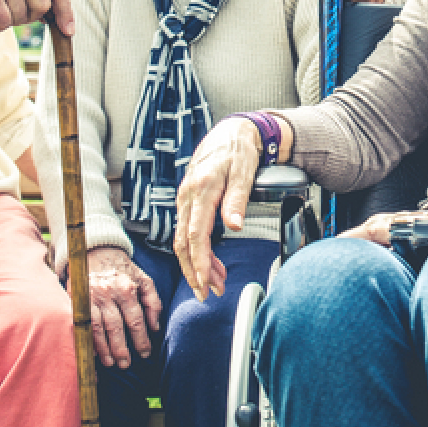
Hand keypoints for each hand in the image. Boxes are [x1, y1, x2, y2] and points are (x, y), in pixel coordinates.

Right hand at [75, 245, 162, 368]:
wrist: (96, 252)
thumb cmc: (123, 270)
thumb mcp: (144, 279)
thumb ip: (153, 302)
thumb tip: (155, 327)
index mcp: (126, 289)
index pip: (135, 320)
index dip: (141, 339)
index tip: (145, 353)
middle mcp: (108, 293)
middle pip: (115, 327)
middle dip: (121, 348)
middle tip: (126, 364)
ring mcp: (90, 297)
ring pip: (96, 328)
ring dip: (103, 348)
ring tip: (111, 363)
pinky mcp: (77, 300)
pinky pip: (82, 324)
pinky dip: (87, 339)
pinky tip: (93, 352)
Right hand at [172, 118, 262, 297]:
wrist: (230, 134)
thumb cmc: (238, 151)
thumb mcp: (244, 172)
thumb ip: (237, 199)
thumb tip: (235, 225)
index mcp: (201, 189)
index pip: (195, 234)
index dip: (199, 261)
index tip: (205, 281)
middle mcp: (188, 196)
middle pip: (183, 243)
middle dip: (194, 271)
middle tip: (208, 293)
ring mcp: (185, 199)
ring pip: (183, 240)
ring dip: (196, 265)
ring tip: (213, 284)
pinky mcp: (188, 202)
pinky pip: (187, 232)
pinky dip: (197, 251)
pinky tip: (210, 264)